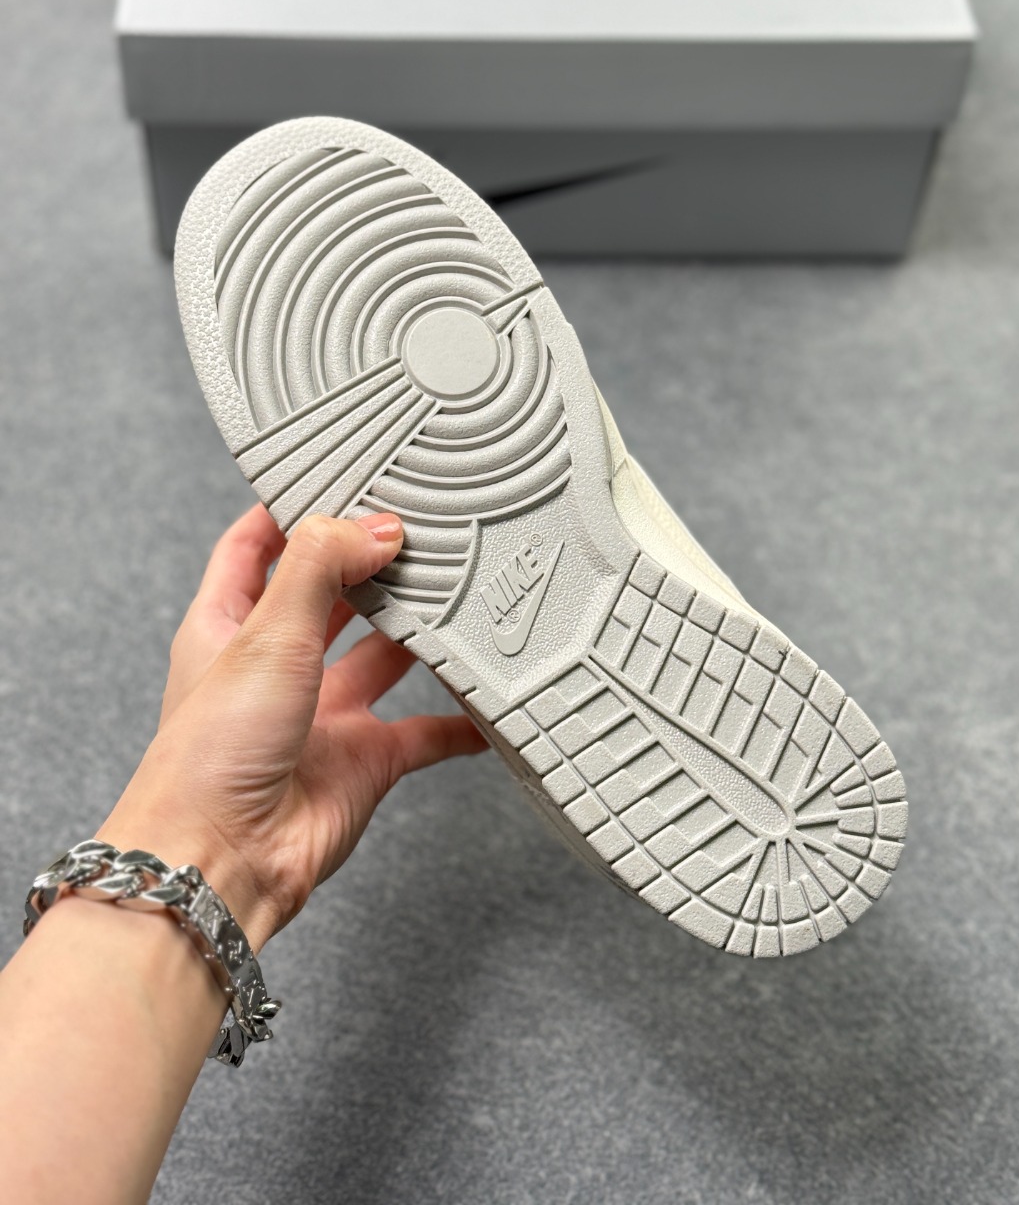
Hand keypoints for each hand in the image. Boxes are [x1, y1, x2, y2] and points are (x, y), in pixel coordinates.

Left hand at [101, 505, 485, 949]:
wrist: (221, 863)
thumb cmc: (209, 757)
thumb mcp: (264, 636)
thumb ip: (321, 568)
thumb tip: (375, 526)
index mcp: (229, 625)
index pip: (256, 546)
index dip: (291, 510)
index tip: (339, 477)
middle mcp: (275, 666)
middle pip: (331, 596)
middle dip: (371, 565)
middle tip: (421, 530)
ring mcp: (321, 715)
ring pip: (382, 657)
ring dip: (418, 632)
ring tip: (460, 594)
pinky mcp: (362, 762)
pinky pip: (423, 732)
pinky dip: (458, 720)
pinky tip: (486, 703)